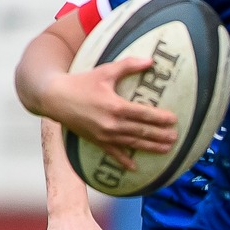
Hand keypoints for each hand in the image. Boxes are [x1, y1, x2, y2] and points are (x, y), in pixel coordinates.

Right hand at [38, 57, 176, 169]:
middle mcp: (112, 123)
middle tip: (176, 137)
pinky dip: (124, 161)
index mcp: (116, 106)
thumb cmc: (81, 82)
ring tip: (167, 150)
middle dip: (161, 135)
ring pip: (132, 144)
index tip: (174, 120)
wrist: (54, 97)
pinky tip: (135, 168)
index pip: (145, 114)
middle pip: (142, 131)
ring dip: (151, 147)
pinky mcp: (96, 141)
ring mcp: (104, 135)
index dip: (161, 118)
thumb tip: (151, 60)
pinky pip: (113, 154)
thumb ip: (129, 66)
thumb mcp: (105, 71)